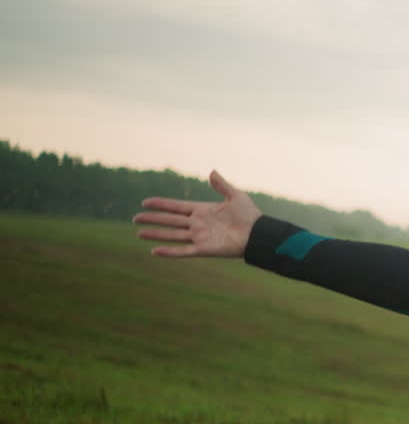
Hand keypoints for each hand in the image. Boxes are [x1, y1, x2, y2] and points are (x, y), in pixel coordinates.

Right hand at [134, 170, 262, 256]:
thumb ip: (221, 185)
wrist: (258, 234)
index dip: (161, 205)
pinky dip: (170, 252)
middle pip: (170, 220)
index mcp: (202, 210)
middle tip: (135, 218)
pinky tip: (155, 251)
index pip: (177, 206)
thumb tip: (211, 171)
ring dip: (156, 234)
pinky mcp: (204, 249)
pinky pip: (183, 251)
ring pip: (172, 235)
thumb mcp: (235, 195)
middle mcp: (198, 224)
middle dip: (153, 219)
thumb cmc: (249, 215)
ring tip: (139, 233)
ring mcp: (199, 237)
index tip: (145, 202)